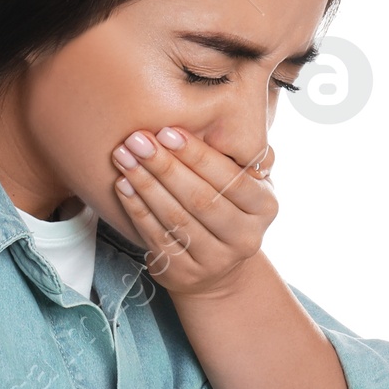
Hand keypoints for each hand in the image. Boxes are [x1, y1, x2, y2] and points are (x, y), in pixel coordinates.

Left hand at [109, 126, 276, 296]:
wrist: (219, 269)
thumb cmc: (227, 206)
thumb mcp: (244, 182)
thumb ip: (233, 155)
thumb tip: (215, 113)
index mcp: (265, 207)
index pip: (229, 178)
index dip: (197, 155)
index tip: (167, 131)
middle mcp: (246, 238)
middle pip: (200, 199)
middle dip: (165, 166)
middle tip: (137, 140)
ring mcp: (216, 261)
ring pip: (176, 219)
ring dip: (146, 185)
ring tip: (124, 157)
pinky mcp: (185, 275)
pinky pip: (157, 237)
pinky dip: (137, 210)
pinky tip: (123, 186)